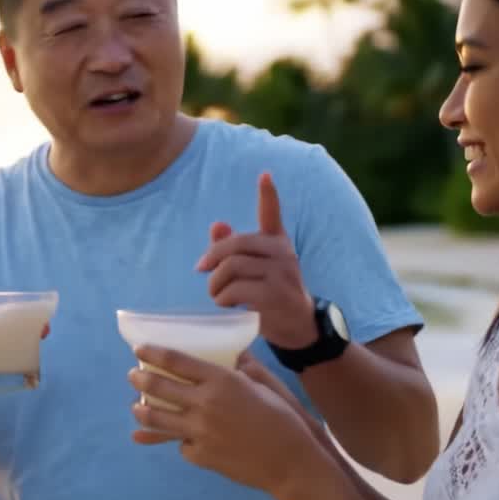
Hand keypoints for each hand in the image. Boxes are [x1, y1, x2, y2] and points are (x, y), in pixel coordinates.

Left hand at [127, 345, 320, 494]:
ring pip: (159, 419)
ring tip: (136, 408)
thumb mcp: (263, 386)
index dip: (154, 353)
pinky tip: (180, 439)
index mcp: (221, 381)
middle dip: (141, 379)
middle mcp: (205, 404)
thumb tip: (234, 356)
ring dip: (143, 411)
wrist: (291, 463)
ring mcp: (199, 432)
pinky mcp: (200, 455)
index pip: (177, 362)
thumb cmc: (283, 419)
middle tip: (133, 376)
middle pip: (160, 388)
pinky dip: (182, 440)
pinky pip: (182, 445)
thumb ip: (242, 370)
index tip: (139, 349)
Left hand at [196, 172, 316, 348]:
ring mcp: (281, 274)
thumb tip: (217, 225)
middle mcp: (282, 253)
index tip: (264, 174)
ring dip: (214, 283)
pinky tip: (226, 305)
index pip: (272, 214)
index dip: (268, 194)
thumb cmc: (270, 292)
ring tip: (216, 294)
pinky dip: (222, 299)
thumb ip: (233, 248)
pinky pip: (235, 291)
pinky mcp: (275, 296)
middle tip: (201, 270)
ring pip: (231, 267)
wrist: (297, 325)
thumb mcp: (253, 269)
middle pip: (235, 244)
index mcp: (277, 242)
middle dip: (211, 257)